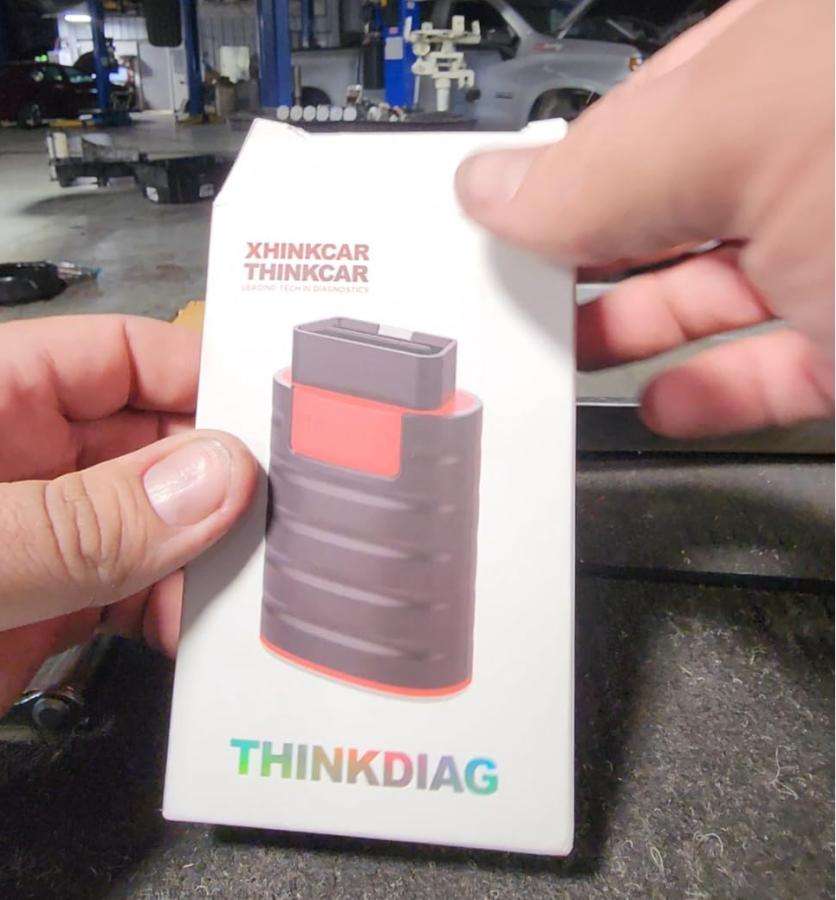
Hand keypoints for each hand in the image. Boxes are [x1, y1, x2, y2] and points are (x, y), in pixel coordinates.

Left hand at [0, 315, 256, 714]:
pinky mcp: (42, 611)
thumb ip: (79, 521)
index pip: (126, 358)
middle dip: (223, 485)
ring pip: (158, 529)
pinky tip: (203, 636)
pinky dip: (177, 615)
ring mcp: (38, 540)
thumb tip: (214, 479)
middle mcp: (23, 461)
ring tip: (254, 591)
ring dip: (209, 559)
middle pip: (158, 447)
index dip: (206, 380)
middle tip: (287, 523)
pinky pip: (136, 596)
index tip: (279, 421)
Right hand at [456, 0, 833, 437]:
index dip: (560, 163)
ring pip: (718, 292)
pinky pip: (772, 373)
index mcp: (786, 57)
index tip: (498, 213)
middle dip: (587, 256)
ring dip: (634, 330)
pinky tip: (667, 402)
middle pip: (672, 207)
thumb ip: (602, 166)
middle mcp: (812, 152)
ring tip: (571, 351)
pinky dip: (711, 395)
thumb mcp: (745, 134)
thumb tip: (491, 189)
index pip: (643, 107)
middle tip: (520, 289)